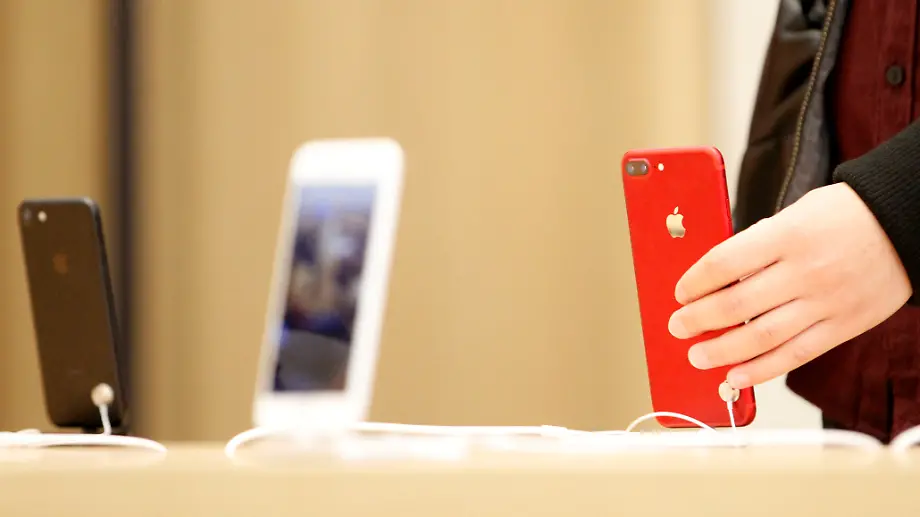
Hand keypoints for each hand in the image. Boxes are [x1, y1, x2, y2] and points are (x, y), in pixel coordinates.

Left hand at [668, 183, 910, 388]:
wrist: (905, 224)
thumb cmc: (843, 215)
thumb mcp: (794, 214)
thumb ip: (757, 244)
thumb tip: (714, 276)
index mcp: (786, 235)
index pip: (724, 263)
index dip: (694, 282)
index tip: (680, 292)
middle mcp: (804, 271)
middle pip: (736, 305)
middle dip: (697, 320)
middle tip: (677, 326)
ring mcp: (825, 302)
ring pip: (761, 337)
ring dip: (721, 351)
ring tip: (697, 356)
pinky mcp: (843, 326)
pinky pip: (795, 355)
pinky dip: (761, 370)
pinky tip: (735, 376)